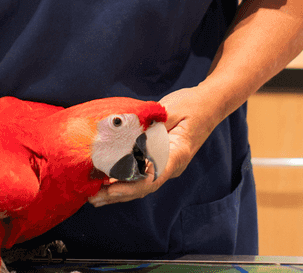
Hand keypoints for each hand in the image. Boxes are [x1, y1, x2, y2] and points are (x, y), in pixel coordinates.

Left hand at [87, 85, 221, 207]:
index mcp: (177, 154)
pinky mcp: (160, 160)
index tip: (111, 189)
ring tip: (94, 196)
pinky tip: (106, 182)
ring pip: (141, 184)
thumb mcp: (171, 110)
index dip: (131, 185)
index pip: (153, 177)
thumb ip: (151, 126)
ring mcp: (167, 165)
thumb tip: (128, 136)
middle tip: (92, 198)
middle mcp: (172, 165)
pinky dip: (123, 180)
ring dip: (118, 191)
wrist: (210, 104)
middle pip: (143, 187)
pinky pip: (141, 175)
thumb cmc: (192, 104)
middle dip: (118, 194)